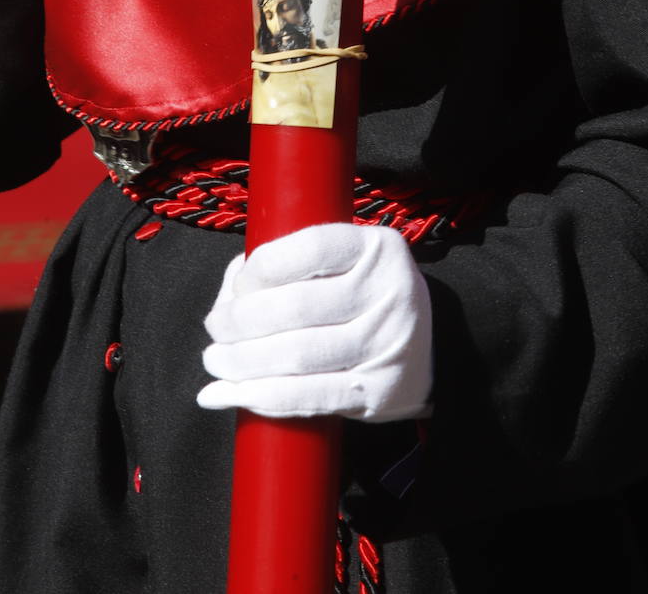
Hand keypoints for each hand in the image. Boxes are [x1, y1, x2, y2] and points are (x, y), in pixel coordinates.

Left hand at [197, 223, 432, 421]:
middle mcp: (388, 294)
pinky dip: (259, 398)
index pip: (309, 250)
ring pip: (296, 356)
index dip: (261, 268)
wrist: (433, 347)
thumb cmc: (365, 297)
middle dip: (239, 320)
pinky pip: (307, 398)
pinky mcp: (377, 393)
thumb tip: (230, 289)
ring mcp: (386, 346)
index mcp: (378, 249)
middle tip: (214, 327)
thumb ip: (294, 263)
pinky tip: (226, 394)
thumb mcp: (348, 262)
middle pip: (296, 307)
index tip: (237, 285)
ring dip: (241, 362)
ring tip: (215, 359)